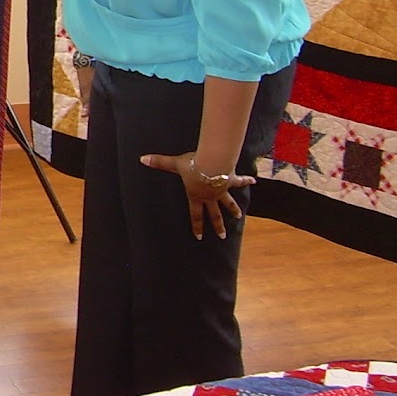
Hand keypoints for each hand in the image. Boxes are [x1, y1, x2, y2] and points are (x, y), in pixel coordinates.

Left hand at [139, 151, 254, 239]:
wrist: (212, 161)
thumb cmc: (192, 165)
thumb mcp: (174, 164)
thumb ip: (159, 162)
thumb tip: (142, 159)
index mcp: (196, 196)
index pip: (195, 215)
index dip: (197, 226)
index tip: (200, 236)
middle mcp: (210, 196)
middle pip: (214, 214)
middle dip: (217, 225)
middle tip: (222, 235)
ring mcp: (221, 190)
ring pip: (228, 203)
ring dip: (233, 209)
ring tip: (238, 217)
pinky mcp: (230, 180)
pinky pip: (239, 181)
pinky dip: (246, 181)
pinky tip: (254, 180)